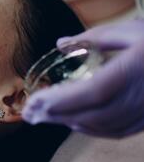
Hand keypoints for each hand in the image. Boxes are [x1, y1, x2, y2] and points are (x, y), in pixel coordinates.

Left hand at [23, 19, 143, 137]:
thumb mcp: (129, 30)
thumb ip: (93, 38)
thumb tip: (59, 44)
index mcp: (134, 69)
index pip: (92, 92)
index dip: (61, 100)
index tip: (35, 100)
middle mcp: (141, 95)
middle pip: (92, 114)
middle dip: (56, 115)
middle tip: (29, 114)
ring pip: (103, 126)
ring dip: (69, 123)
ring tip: (44, 118)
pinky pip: (117, 131)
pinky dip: (91, 129)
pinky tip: (74, 123)